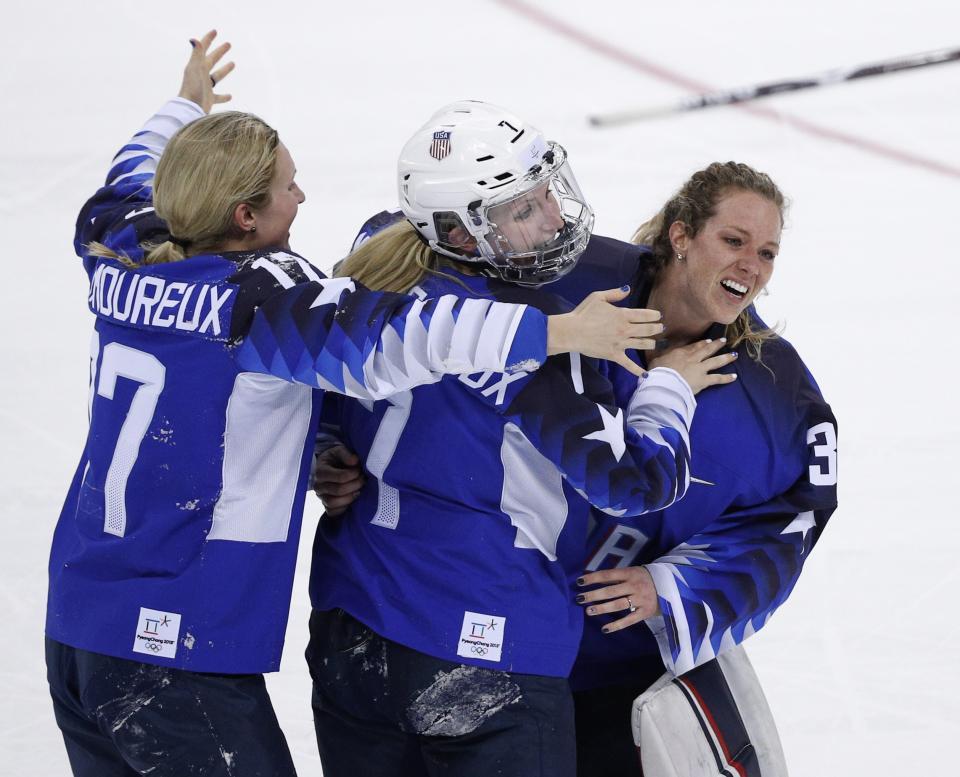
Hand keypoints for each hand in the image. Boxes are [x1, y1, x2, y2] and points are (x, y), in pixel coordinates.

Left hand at [178, 29, 234, 113]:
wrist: (190, 110)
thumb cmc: (193, 89)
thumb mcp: (196, 69)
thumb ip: (196, 54)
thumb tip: (193, 39)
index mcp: (197, 66)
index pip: (203, 49)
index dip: (208, 40)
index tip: (215, 31)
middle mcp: (200, 75)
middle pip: (211, 60)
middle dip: (219, 52)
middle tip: (228, 44)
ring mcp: (205, 87)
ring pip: (216, 76)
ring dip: (224, 70)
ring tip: (233, 63)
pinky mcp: (208, 99)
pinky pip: (218, 96)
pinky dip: (224, 96)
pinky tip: (230, 96)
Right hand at [312, 444, 364, 516]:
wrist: (329, 466)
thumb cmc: (335, 458)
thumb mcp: (339, 450)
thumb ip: (346, 454)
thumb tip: (354, 461)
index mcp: (320, 471)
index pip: (340, 477)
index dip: (353, 474)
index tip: (359, 470)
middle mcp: (318, 486)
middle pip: (339, 490)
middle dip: (355, 485)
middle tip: (363, 479)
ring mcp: (321, 497)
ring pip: (334, 503)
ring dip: (350, 497)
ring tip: (358, 489)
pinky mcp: (325, 506)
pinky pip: (332, 512)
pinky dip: (344, 507)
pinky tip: (352, 498)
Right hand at [547, 287, 663, 376]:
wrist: (572, 332)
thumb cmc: (583, 313)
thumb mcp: (598, 297)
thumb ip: (615, 293)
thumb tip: (628, 289)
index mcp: (622, 315)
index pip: (645, 315)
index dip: (654, 315)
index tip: (658, 316)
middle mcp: (625, 329)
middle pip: (648, 330)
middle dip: (657, 328)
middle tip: (660, 328)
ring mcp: (621, 343)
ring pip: (643, 344)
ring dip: (651, 343)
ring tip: (654, 342)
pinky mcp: (614, 355)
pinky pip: (628, 364)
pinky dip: (637, 370)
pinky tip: (645, 374)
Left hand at [576, 566, 659, 633]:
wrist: (672, 586)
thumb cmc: (645, 578)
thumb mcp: (632, 572)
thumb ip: (616, 577)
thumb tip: (593, 579)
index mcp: (630, 573)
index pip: (608, 575)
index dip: (593, 578)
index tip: (579, 582)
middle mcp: (635, 586)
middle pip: (611, 591)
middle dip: (594, 595)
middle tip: (579, 598)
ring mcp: (641, 599)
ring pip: (618, 605)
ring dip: (602, 608)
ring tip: (588, 611)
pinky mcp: (646, 612)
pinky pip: (629, 620)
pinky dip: (617, 625)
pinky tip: (605, 629)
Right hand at [650, 338, 737, 394]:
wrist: (665, 383)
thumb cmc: (658, 373)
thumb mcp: (656, 361)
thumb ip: (662, 358)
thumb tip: (660, 357)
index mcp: (681, 353)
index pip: (693, 347)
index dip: (701, 343)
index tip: (708, 341)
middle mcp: (693, 359)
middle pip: (707, 350)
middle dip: (716, 345)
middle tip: (724, 340)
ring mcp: (700, 369)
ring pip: (716, 361)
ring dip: (726, 358)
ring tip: (735, 355)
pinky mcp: (704, 380)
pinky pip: (717, 378)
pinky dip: (726, 378)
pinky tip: (735, 376)